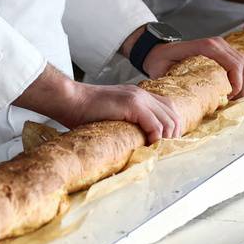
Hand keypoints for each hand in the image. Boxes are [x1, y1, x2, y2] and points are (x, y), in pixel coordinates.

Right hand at [63, 81, 184, 142]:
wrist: (70, 100)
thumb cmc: (84, 111)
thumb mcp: (112, 114)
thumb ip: (127, 121)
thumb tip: (137, 141)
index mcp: (139, 95)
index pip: (169, 109)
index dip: (171, 127)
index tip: (164, 143)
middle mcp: (142, 94)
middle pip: (173, 114)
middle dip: (173, 134)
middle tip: (163, 149)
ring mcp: (138, 97)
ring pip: (168, 120)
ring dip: (166, 138)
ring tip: (156, 149)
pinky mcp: (132, 104)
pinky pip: (155, 124)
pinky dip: (156, 137)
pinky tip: (148, 145)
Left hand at [144, 34, 243, 97]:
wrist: (158, 50)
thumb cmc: (161, 60)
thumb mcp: (164, 70)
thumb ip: (176, 81)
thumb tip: (188, 99)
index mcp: (206, 47)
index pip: (233, 65)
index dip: (237, 84)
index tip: (230, 98)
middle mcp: (217, 43)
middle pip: (243, 64)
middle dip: (243, 86)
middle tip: (233, 100)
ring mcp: (222, 45)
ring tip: (233, 96)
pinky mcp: (223, 50)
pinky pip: (241, 62)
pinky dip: (242, 76)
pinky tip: (233, 88)